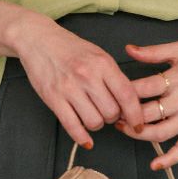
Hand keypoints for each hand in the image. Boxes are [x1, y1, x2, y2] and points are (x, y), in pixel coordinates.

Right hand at [15, 20, 145, 150]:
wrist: (39, 39)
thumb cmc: (70, 48)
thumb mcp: (98, 55)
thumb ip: (113, 77)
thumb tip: (129, 103)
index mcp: (102, 63)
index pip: (127, 95)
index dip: (135, 114)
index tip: (138, 124)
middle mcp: (87, 75)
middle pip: (111, 112)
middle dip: (113, 117)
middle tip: (107, 111)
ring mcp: (69, 88)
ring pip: (94, 122)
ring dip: (97, 124)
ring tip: (92, 114)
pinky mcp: (53, 98)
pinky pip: (72, 126)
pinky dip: (82, 137)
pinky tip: (86, 139)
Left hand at [113, 41, 177, 171]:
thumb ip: (152, 52)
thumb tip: (128, 49)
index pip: (144, 88)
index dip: (123, 92)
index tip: (111, 92)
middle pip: (148, 113)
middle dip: (126, 114)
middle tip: (111, 112)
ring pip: (160, 133)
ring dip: (138, 134)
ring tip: (123, 127)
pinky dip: (168, 160)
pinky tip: (154, 164)